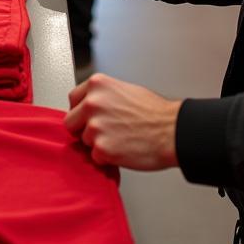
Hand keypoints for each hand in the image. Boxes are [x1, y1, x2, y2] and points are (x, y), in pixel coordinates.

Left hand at [65, 73, 180, 170]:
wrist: (172, 131)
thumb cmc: (154, 112)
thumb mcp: (124, 90)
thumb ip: (102, 96)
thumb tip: (90, 106)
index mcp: (97, 84)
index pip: (73, 99)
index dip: (81, 111)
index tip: (87, 118)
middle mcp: (92, 103)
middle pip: (71, 122)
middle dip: (83, 129)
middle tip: (102, 132)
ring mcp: (95, 126)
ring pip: (84, 141)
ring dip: (97, 144)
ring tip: (119, 139)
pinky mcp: (102, 148)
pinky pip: (95, 157)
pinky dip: (106, 158)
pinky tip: (122, 149)